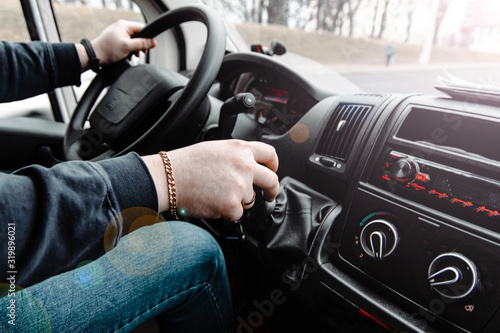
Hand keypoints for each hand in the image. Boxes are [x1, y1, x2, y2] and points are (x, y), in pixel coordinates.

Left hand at [77, 20, 156, 70]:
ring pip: (133, 40)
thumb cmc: (109, 50)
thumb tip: (154, 42)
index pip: (142, 28)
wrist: (95, 56)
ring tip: (133, 55)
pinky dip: (129, 49)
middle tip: (141, 52)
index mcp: (124, 25)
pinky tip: (128, 55)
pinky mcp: (116, 39)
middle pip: (138, 34)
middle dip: (140, 45)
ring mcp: (118, 33)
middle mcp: (121, 27)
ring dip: (135, 48)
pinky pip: (127, 43)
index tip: (149, 46)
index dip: (147, 37)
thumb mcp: (128, 47)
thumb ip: (142, 44)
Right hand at [143, 140, 278, 220]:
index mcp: (240, 149)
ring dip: (238, 200)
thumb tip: (250, 167)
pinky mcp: (232, 205)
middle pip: (271, 180)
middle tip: (269, 195)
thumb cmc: (187, 164)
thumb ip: (237, 156)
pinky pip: (237, 213)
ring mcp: (240, 186)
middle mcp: (244, 166)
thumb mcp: (217, 149)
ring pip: (250, 199)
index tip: (273, 170)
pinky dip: (227, 212)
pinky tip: (213, 202)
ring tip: (217, 193)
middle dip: (272, 190)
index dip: (274, 164)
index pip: (270, 154)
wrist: (170, 178)